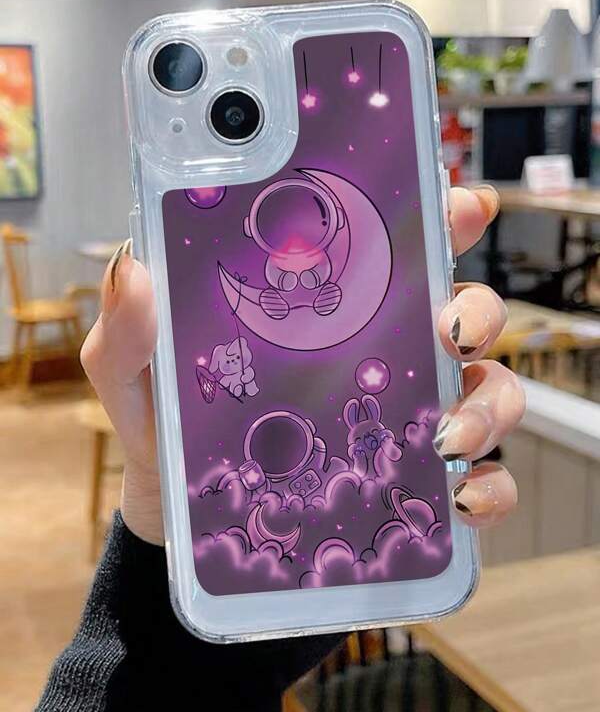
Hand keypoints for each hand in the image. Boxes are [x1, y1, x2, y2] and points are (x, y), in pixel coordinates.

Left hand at [81, 185, 522, 544]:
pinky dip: (488, 488)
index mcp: (328, 309)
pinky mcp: (416, 485)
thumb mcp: (136, 377)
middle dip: (475, 309)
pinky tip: (458, 498)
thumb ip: (127, 331)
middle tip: (447, 326)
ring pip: (487, 391)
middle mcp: (382, 353)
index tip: (456, 204)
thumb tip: (133, 271)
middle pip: (462, 311)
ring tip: (444, 434)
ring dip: (488, 405)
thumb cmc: (169, 432)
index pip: (396, 247)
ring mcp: (407, 417)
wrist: (181, 523)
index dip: (437, 215)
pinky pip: (480, 481)